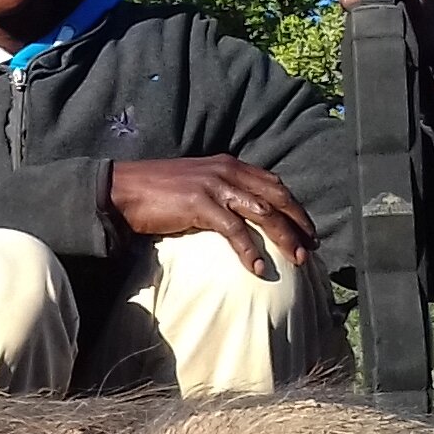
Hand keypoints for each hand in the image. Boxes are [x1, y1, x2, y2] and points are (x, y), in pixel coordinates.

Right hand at [106, 156, 316, 277]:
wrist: (123, 190)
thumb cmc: (156, 190)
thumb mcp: (196, 182)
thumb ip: (220, 190)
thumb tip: (241, 213)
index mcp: (229, 164)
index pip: (273, 183)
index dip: (294, 206)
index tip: (307, 229)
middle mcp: (227, 171)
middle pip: (276, 197)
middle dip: (298, 223)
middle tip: (311, 247)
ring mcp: (214, 186)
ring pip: (263, 212)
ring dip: (284, 238)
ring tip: (296, 260)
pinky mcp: (200, 204)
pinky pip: (235, 230)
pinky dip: (249, 250)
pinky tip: (258, 268)